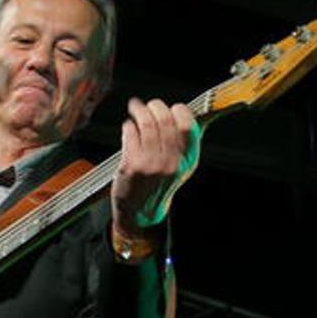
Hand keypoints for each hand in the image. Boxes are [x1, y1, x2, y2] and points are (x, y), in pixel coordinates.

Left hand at [111, 97, 200, 234]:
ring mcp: (151, 164)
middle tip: (149, 105)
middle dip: (155, 106)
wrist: (142, 212)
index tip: (171, 108)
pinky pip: (130, 133)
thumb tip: (185, 111)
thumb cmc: (159, 183)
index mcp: (188, 159)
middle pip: (165, 120)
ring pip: (146, 124)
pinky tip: (128, 126)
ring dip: (139, 111)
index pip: (188, 124)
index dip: (178, 110)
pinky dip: (128, 125)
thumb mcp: (181, 166)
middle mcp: (172, 161)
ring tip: (135, 107)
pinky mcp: (132, 165)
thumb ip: (184, 142)